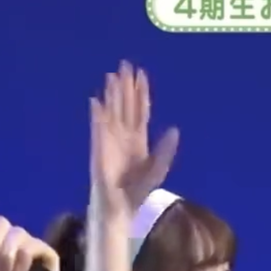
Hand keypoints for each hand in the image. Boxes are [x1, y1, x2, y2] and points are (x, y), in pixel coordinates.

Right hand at [89, 60, 178, 216]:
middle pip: (125, 105)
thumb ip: (165, 150)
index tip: (142, 74)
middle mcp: (124, 135)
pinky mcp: (100, 147)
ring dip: (112, 94)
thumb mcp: (158, 168)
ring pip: (112, 111)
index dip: (141, 92)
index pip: (140, 110)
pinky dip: (97, 114)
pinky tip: (96, 101)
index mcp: (139, 138)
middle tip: (125, 64)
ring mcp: (110, 139)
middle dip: (125, 85)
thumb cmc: (138, 191)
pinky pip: (98, 127)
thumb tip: (174, 129)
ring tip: (111, 75)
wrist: (121, 206)